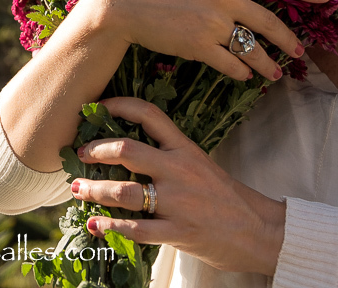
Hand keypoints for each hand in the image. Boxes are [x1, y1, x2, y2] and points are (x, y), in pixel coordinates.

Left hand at [70, 96, 284, 276]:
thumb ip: (169, 156)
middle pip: (127, 150)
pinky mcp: (179, 232)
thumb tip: (128, 152)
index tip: (97, 107)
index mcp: (185, 148)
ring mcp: (179, 202)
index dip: (119, 105)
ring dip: (94, 191)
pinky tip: (96, 226)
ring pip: (124, 191)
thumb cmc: (226, 198)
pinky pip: (136, 229)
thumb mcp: (200, 165)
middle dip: (95, 150)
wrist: (259, 231)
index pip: (149, 115)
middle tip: (79, 153)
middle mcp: (180, 170)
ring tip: (78, 190)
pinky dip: (111, 227)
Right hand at [83, 0, 328, 81]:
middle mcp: (223, 0)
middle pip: (268, 23)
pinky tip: (243, 75)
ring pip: (250, 49)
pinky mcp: (198, 46)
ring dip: (266, 64)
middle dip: (288, 40)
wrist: (118, 2)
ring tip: (273, 73)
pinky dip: (238, 71)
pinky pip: (228, 63)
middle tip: (299, 53)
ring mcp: (211, 25)